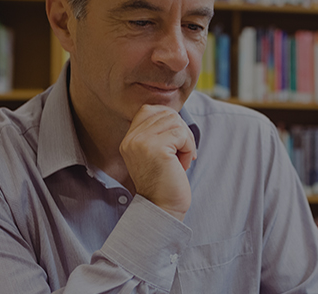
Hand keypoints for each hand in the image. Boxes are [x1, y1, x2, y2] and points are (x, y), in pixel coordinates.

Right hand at [120, 104, 196, 220]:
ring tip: (180, 160)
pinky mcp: (156, 149)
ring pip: (175, 121)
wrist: (162, 209)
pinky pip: (181, 134)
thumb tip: (175, 113)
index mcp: (129, 139)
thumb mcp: (156, 153)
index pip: (149, 109)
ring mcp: (141, 143)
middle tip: (181, 154)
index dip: (169, 120)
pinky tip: (182, 165)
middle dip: (181, 132)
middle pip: (166, 114)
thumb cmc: (165, 182)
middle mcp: (131, 139)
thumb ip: (158, 132)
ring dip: (186, 140)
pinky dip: (188, 148)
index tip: (176, 142)